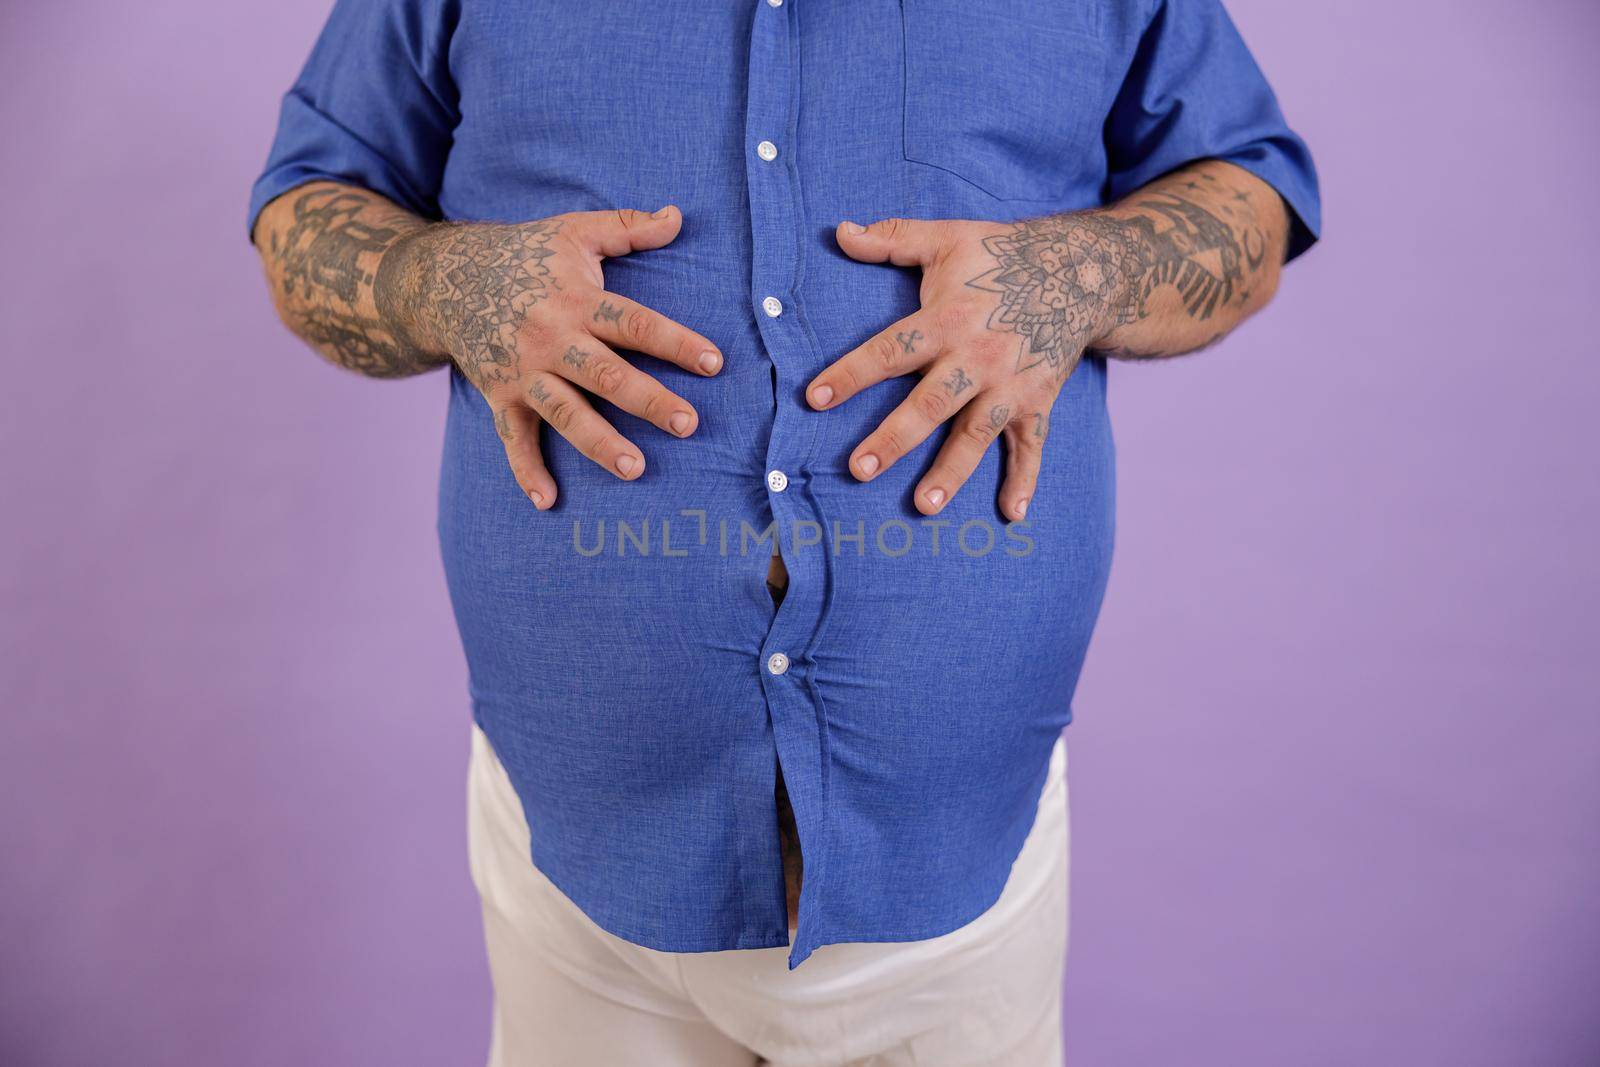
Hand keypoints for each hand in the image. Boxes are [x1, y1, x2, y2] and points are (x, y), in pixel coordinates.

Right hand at [376, 206, 722, 507]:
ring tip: (635, 469)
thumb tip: (678, 216)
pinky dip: (526, 471)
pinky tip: (548, 502)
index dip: (675, 342)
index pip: (633, 322)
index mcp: (576, 299)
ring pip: (564, 413)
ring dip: (599, 443)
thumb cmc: (524, 253)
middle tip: (688, 424)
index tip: (715, 363)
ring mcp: (522, 372)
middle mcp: (550, 338)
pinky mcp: (498, 395)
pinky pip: (513, 439)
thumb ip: (628, 225)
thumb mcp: (574, 230)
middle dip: (647, 400)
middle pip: (605, 374)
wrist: (444, 277)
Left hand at [806, 214, 1132, 520]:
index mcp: (949, 318)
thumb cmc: (1001, 254)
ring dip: (951, 472)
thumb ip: (892, 238)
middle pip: (930, 404)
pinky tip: (1011, 514)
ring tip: (923, 505)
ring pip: (976, 435)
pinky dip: (1025, 480)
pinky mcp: (1039, 402)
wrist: (1081, 271)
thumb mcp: (947, 237)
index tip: (814, 398)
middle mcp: (979, 357)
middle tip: (858, 469)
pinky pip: (1032, 447)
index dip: (852, 373)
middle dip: (894, 438)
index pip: (891, 349)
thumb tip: (839, 231)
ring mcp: (1011, 385)